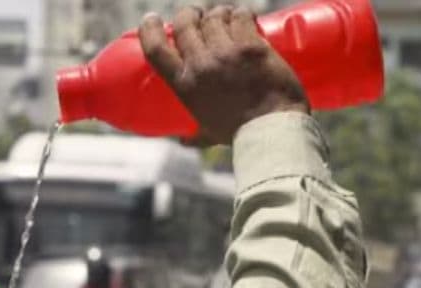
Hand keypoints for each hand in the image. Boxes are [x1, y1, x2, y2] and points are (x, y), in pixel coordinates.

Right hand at [139, 6, 308, 145]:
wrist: (270, 131)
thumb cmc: (239, 134)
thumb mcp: (207, 134)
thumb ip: (194, 136)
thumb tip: (184, 141)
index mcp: (185, 86)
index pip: (156, 49)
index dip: (149, 29)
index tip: (152, 20)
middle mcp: (201, 65)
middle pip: (186, 23)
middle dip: (190, 14)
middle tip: (198, 17)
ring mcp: (226, 53)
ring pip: (214, 16)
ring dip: (219, 13)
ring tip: (226, 19)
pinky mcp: (250, 46)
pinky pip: (240, 16)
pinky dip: (241, 13)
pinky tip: (245, 18)